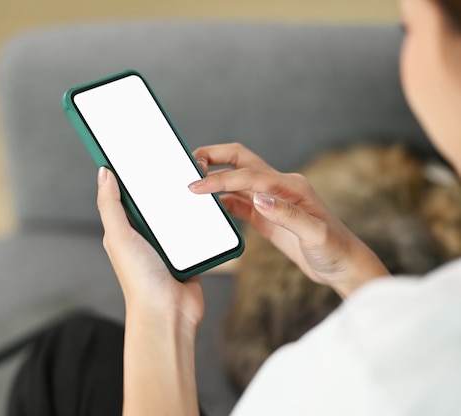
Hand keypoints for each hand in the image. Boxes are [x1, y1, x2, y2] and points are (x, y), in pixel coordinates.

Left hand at [97, 166, 202, 415]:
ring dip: (182, 201)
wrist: (169, 314)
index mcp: (124, 229)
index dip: (130, 174)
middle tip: (171, 159)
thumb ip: (110, 205)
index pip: (125, 194)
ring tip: (191, 179)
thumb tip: (104, 173)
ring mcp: (168, 243)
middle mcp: (144, 235)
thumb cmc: (140, 280)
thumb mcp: (119, 236)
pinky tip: (205, 204)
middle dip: (161, 184)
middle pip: (154, 201)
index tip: (137, 151)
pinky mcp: (188, 251)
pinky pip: (195, 228)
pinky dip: (199, 219)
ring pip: (176, 212)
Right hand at [189, 143, 388, 297]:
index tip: (197, 185)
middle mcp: (279, 187)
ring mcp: (272, 201)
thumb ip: (287, 215)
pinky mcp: (267, 216)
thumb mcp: (315, 234)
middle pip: (241, 161)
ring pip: (237, 179)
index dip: (220, 179)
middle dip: (214, 156)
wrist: (343, 266)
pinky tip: (210, 205)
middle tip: (189, 163)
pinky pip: (239, 202)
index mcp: (290, 186)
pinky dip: (222, 200)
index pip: (248, 175)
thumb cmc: (335, 249)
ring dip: (216, 177)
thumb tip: (259, 198)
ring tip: (193, 181)